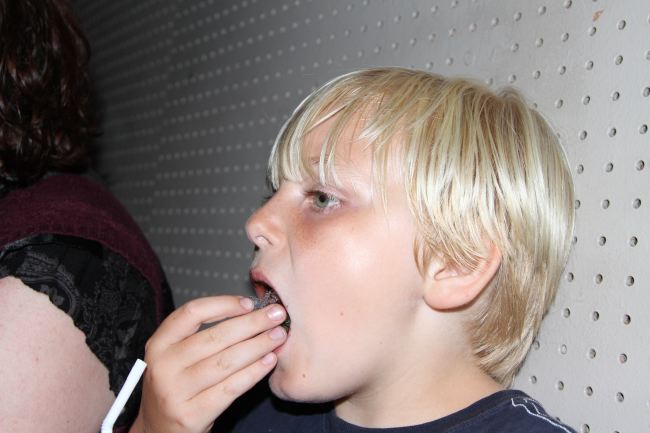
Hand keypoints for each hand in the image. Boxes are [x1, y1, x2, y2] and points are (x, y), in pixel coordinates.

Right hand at [129, 296, 286, 432]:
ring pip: (226, 362)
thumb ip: (201, 335)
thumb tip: (248, 313)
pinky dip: (254, 372)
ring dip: (258, 345)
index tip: (249, 303)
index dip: (224, 304)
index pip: (192, 313)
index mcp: (158, 344)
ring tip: (278, 336)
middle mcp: (164, 366)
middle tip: (277, 315)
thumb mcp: (174, 356)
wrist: (158, 431)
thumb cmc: (174, 387)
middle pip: (215, 336)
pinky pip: (231, 388)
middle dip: (252, 323)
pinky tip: (268, 361)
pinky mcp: (192, 415)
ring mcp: (176, 392)